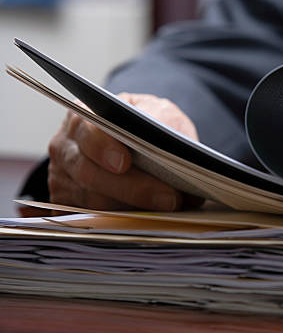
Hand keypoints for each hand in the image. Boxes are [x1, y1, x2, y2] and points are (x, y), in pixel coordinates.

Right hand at [48, 93, 199, 210]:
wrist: (139, 145)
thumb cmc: (144, 126)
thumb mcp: (156, 111)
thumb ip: (160, 118)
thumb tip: (169, 137)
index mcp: (84, 118)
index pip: (87, 131)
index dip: (103, 147)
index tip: (125, 162)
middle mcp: (66, 148)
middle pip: (90, 173)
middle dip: (133, 188)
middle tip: (168, 197)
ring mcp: (63, 180)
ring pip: (92, 202)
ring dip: (133, 208)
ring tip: (169, 208)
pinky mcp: (67, 206)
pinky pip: (90, 220)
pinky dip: (123, 221)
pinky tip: (149, 217)